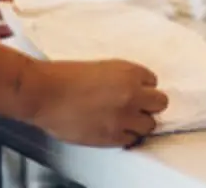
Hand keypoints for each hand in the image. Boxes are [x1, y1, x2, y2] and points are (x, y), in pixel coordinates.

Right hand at [22, 59, 168, 147]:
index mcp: (129, 72)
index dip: (142, 87)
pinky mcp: (112, 136)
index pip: (153, 81)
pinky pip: (132, 140)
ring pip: (150, 125)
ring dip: (138, 122)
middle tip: (136, 107)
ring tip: (123, 120)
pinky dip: (125, 136)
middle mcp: (132, 94)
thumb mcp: (102, 67)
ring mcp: (124, 117)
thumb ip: (123, 78)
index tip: (135, 90)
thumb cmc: (65, 76)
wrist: (44, 92)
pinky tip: (113, 129)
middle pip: (160, 103)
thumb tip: (135, 89)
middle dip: (149, 105)